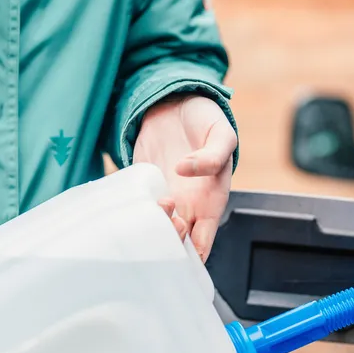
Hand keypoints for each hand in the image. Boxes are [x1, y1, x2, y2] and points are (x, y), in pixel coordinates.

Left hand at [134, 94, 236, 260]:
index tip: (182, 227)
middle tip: (167, 207)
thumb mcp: (222, 134)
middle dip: (170, 239)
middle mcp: (188, 208)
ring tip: (155, 200)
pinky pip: (137, 211)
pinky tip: (131, 203)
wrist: (177, 103)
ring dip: (151, 228)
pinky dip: (131, 215)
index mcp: (211, 202)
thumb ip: (212, 155)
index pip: (203, 243)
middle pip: (177, 244)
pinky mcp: (144, 189)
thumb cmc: (206, 121)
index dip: (194, 249)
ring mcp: (165, 199)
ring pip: (156, 232)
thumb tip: (184, 169)